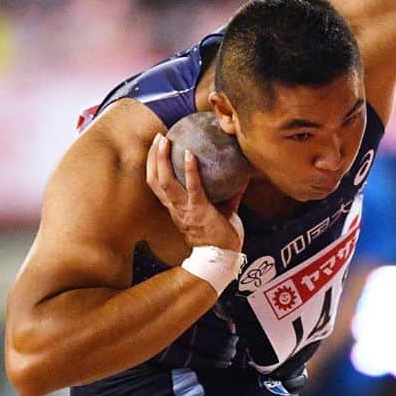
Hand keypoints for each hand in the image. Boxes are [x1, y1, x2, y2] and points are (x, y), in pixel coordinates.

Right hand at [146, 134, 245, 250]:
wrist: (222, 258)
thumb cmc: (222, 235)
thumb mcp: (224, 210)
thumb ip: (230, 192)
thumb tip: (242, 172)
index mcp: (177, 208)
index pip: (158, 185)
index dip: (154, 166)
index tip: (158, 148)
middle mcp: (175, 208)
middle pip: (154, 180)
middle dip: (153, 158)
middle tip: (159, 137)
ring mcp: (184, 209)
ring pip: (164, 182)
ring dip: (162, 159)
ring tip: (166, 140)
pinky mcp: (198, 210)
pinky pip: (192, 187)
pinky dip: (190, 170)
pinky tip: (191, 153)